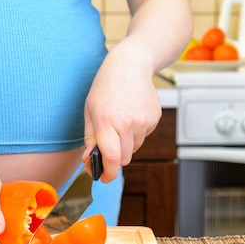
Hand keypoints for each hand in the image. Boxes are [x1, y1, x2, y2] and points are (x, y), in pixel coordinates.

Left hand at [83, 45, 161, 181]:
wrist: (130, 65)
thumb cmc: (105, 88)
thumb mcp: (90, 112)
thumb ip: (90, 140)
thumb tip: (89, 162)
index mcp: (107, 122)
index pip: (112, 159)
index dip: (108, 174)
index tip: (103, 178)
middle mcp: (127, 124)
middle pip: (124, 159)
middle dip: (115, 157)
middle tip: (108, 144)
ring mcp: (143, 121)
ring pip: (134, 148)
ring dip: (126, 143)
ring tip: (120, 121)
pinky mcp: (154, 119)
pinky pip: (144, 136)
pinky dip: (136, 132)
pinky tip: (131, 114)